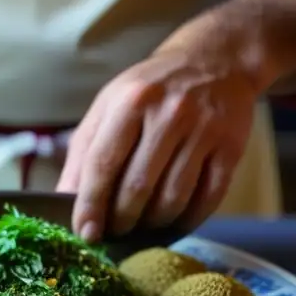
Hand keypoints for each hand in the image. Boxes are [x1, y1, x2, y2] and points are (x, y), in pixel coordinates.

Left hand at [57, 44, 257, 241]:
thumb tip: (64, 198)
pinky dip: (187, 221)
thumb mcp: (110, 105)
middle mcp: (169, 115)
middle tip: (114, 232)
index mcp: (131, 101)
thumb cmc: (151, 90)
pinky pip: (207, 200)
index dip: (91, 204)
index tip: (85, 234)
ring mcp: (204, 132)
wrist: (217, 61)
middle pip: (138, 188)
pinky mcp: (231, 149)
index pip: (103, 163)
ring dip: (153, 224)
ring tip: (141, 225)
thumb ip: (84, 150)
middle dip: (121, 220)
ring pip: (173, 199)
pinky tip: (173, 223)